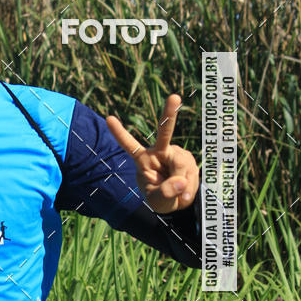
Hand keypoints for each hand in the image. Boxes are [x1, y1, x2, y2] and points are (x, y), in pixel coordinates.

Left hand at [106, 93, 199, 213]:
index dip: (119, 133)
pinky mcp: (188, 159)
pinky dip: (191, 187)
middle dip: (170, 114)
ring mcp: (176, 154)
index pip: (129, 145)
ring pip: (183, 166)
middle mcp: (160, 152)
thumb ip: (165, 193)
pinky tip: (186, 192)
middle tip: (174, 97)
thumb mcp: (158, 202)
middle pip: (165, 132)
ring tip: (178, 195)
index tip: (108, 118)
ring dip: (183, 185)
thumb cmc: (161, 199)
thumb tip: (180, 181)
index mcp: (143, 159)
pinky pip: (192, 173)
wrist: (176, 202)